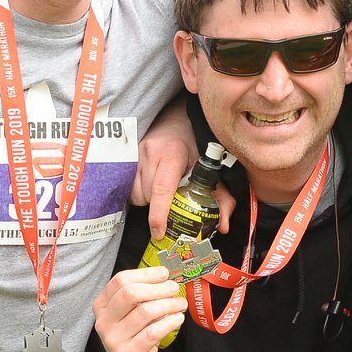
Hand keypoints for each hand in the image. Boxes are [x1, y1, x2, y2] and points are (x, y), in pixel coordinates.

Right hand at [91, 265, 187, 351]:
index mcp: (102, 306)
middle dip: (157, 288)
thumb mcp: (130, 314)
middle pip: (129, 294)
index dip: (145, 274)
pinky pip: (153, 332)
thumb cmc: (134, 337)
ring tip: (180, 304)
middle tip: (174, 288)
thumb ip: (142, 296)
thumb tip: (165, 278)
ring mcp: (114, 340)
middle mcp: (104, 322)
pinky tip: (178, 319)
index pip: (120, 281)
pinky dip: (170, 322)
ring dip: (168, 305)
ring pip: (145, 312)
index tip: (164, 273)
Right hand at [133, 98, 234, 236]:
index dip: (159, 214)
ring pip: (136, 193)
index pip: (162, 189)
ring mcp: (137, 153)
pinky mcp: (128, 156)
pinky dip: (140, 192)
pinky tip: (152, 184)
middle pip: (148, 196)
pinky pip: (129, 186)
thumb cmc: (196, 145)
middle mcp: (151, 151)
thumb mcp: (210, 169)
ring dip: (149, 199)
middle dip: (160, 206)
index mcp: (173, 153)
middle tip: (174, 200)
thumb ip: (221, 198)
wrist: (177, 120)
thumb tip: (223, 226)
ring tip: (164, 190)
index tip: (159, 232)